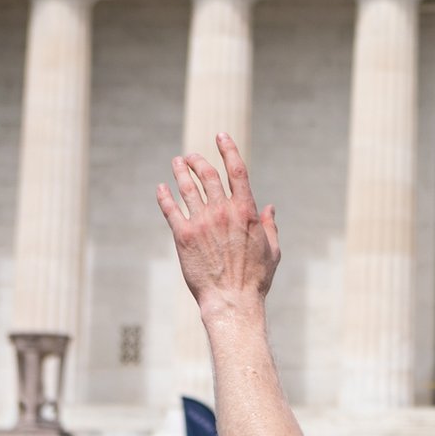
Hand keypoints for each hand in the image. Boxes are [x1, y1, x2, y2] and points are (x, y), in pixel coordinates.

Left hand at [156, 133, 280, 321]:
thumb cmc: (256, 279)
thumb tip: (270, 209)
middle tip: (191, 157)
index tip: (221, 135)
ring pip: (187, 187)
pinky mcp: (183, 236)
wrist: (232, 300)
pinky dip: (164, 196)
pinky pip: (170, 209)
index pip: (236, 170)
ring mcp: (201, 222)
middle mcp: (222, 212)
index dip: (228, 149)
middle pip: (207, 174)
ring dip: (181, 171)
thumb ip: (270, 226)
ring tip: (177, 163)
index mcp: (246, 212)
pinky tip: (161, 188)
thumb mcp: (272, 251)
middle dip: (198, 160)